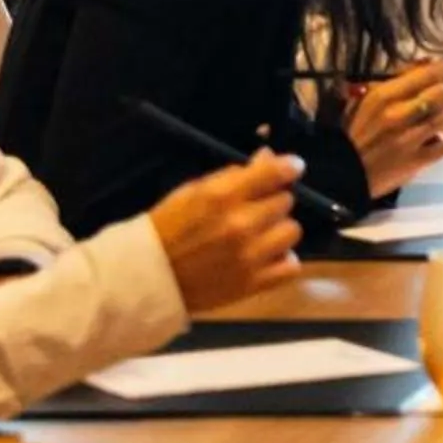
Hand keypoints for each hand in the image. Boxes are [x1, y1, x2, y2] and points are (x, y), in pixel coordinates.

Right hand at [147, 149, 303, 308]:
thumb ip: (233, 175)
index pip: (274, 173)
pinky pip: (291, 266)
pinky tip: (268, 256)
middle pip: (285, 201)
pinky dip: (283, 260)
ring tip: (262, 234)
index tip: (293, 167)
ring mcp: (250, 256)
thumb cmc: (169, 226)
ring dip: (279, 229)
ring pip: (292, 231)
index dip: (289, 167)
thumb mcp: (194, 190)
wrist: (150, 276)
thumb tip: (267, 158)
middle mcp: (242, 224)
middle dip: (273, 200)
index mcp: (223, 196)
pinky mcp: (253, 284)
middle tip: (257, 207)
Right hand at [345, 56, 442, 196]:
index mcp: (384, 96)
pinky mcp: (417, 160)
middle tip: (437, 99)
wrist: (345, 172)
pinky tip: (427, 143)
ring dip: (441, 118)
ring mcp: (409, 138)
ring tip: (427, 123)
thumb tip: (427, 62)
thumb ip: (397, 79)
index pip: (425, 74)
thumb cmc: (357, 132)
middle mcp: (399, 114)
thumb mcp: (369, 99)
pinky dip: (440, 143)